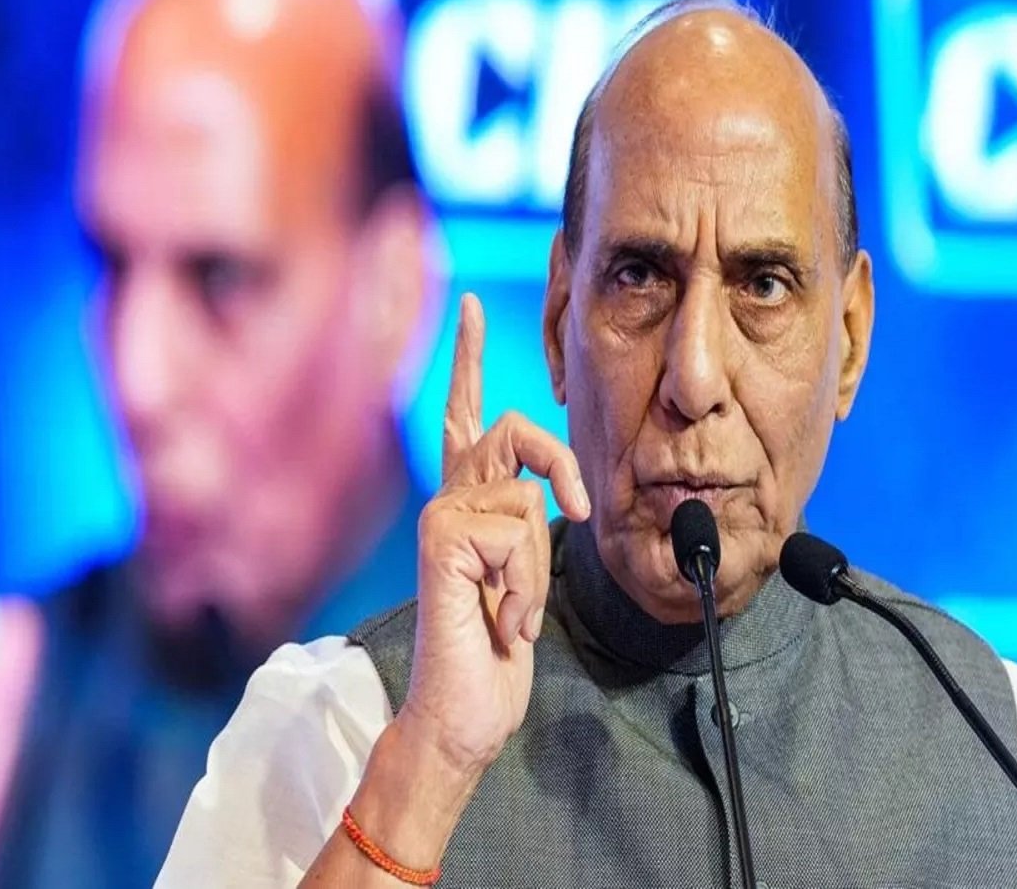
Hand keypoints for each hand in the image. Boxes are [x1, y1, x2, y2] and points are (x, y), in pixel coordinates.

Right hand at [398, 293, 590, 778]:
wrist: (465, 713)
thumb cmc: (496, 652)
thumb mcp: (526, 576)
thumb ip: (530, 523)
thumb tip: (554, 495)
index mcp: (468, 503)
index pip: (466, 415)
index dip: (467, 357)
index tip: (470, 303)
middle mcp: (448, 498)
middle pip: (511, 425)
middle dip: (559, 463)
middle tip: (576, 512)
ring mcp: (441, 513)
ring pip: (530, 496)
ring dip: (542, 568)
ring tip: (514, 612)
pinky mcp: (442, 534)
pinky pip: (521, 528)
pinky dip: (528, 585)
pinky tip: (501, 619)